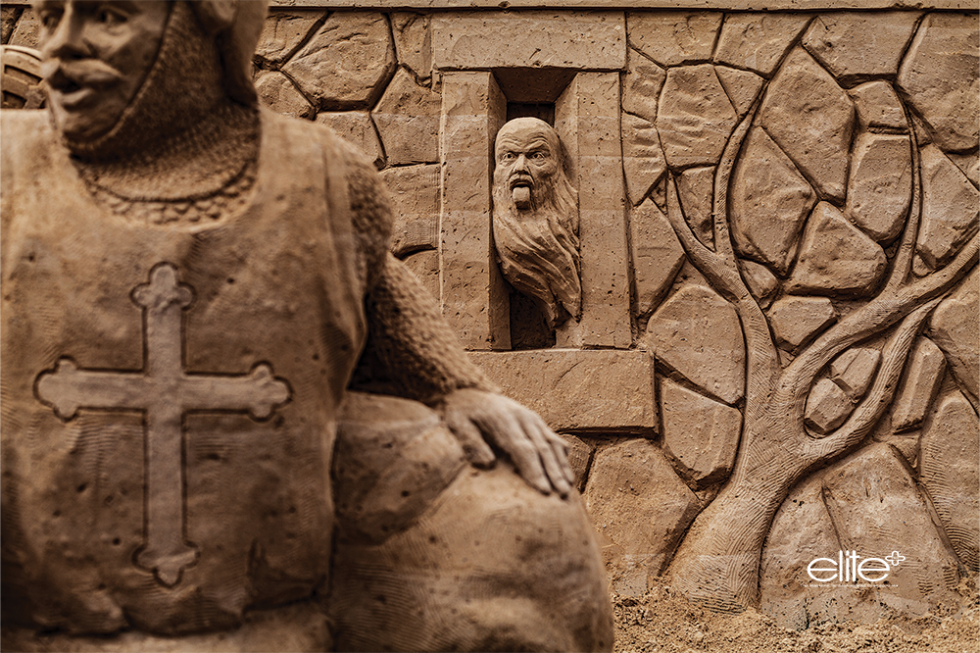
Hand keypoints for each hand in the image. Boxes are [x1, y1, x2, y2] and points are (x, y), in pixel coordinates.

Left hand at [441, 388, 574, 496]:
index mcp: (504, 421)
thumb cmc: (463, 413)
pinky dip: (562, 456)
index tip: (543, 491)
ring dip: (562, 466)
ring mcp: (532, 419)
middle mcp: (523, 418)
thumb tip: (488, 463)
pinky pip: (553, 439)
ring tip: (569, 488)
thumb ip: (471, 443)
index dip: (534, 470)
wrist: (471, 392)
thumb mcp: (457, 424)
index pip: (523, 449)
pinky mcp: (536, 422)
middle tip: (562, 496)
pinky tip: (567, 473)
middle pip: (542, 448)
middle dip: (553, 473)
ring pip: (552, 444)